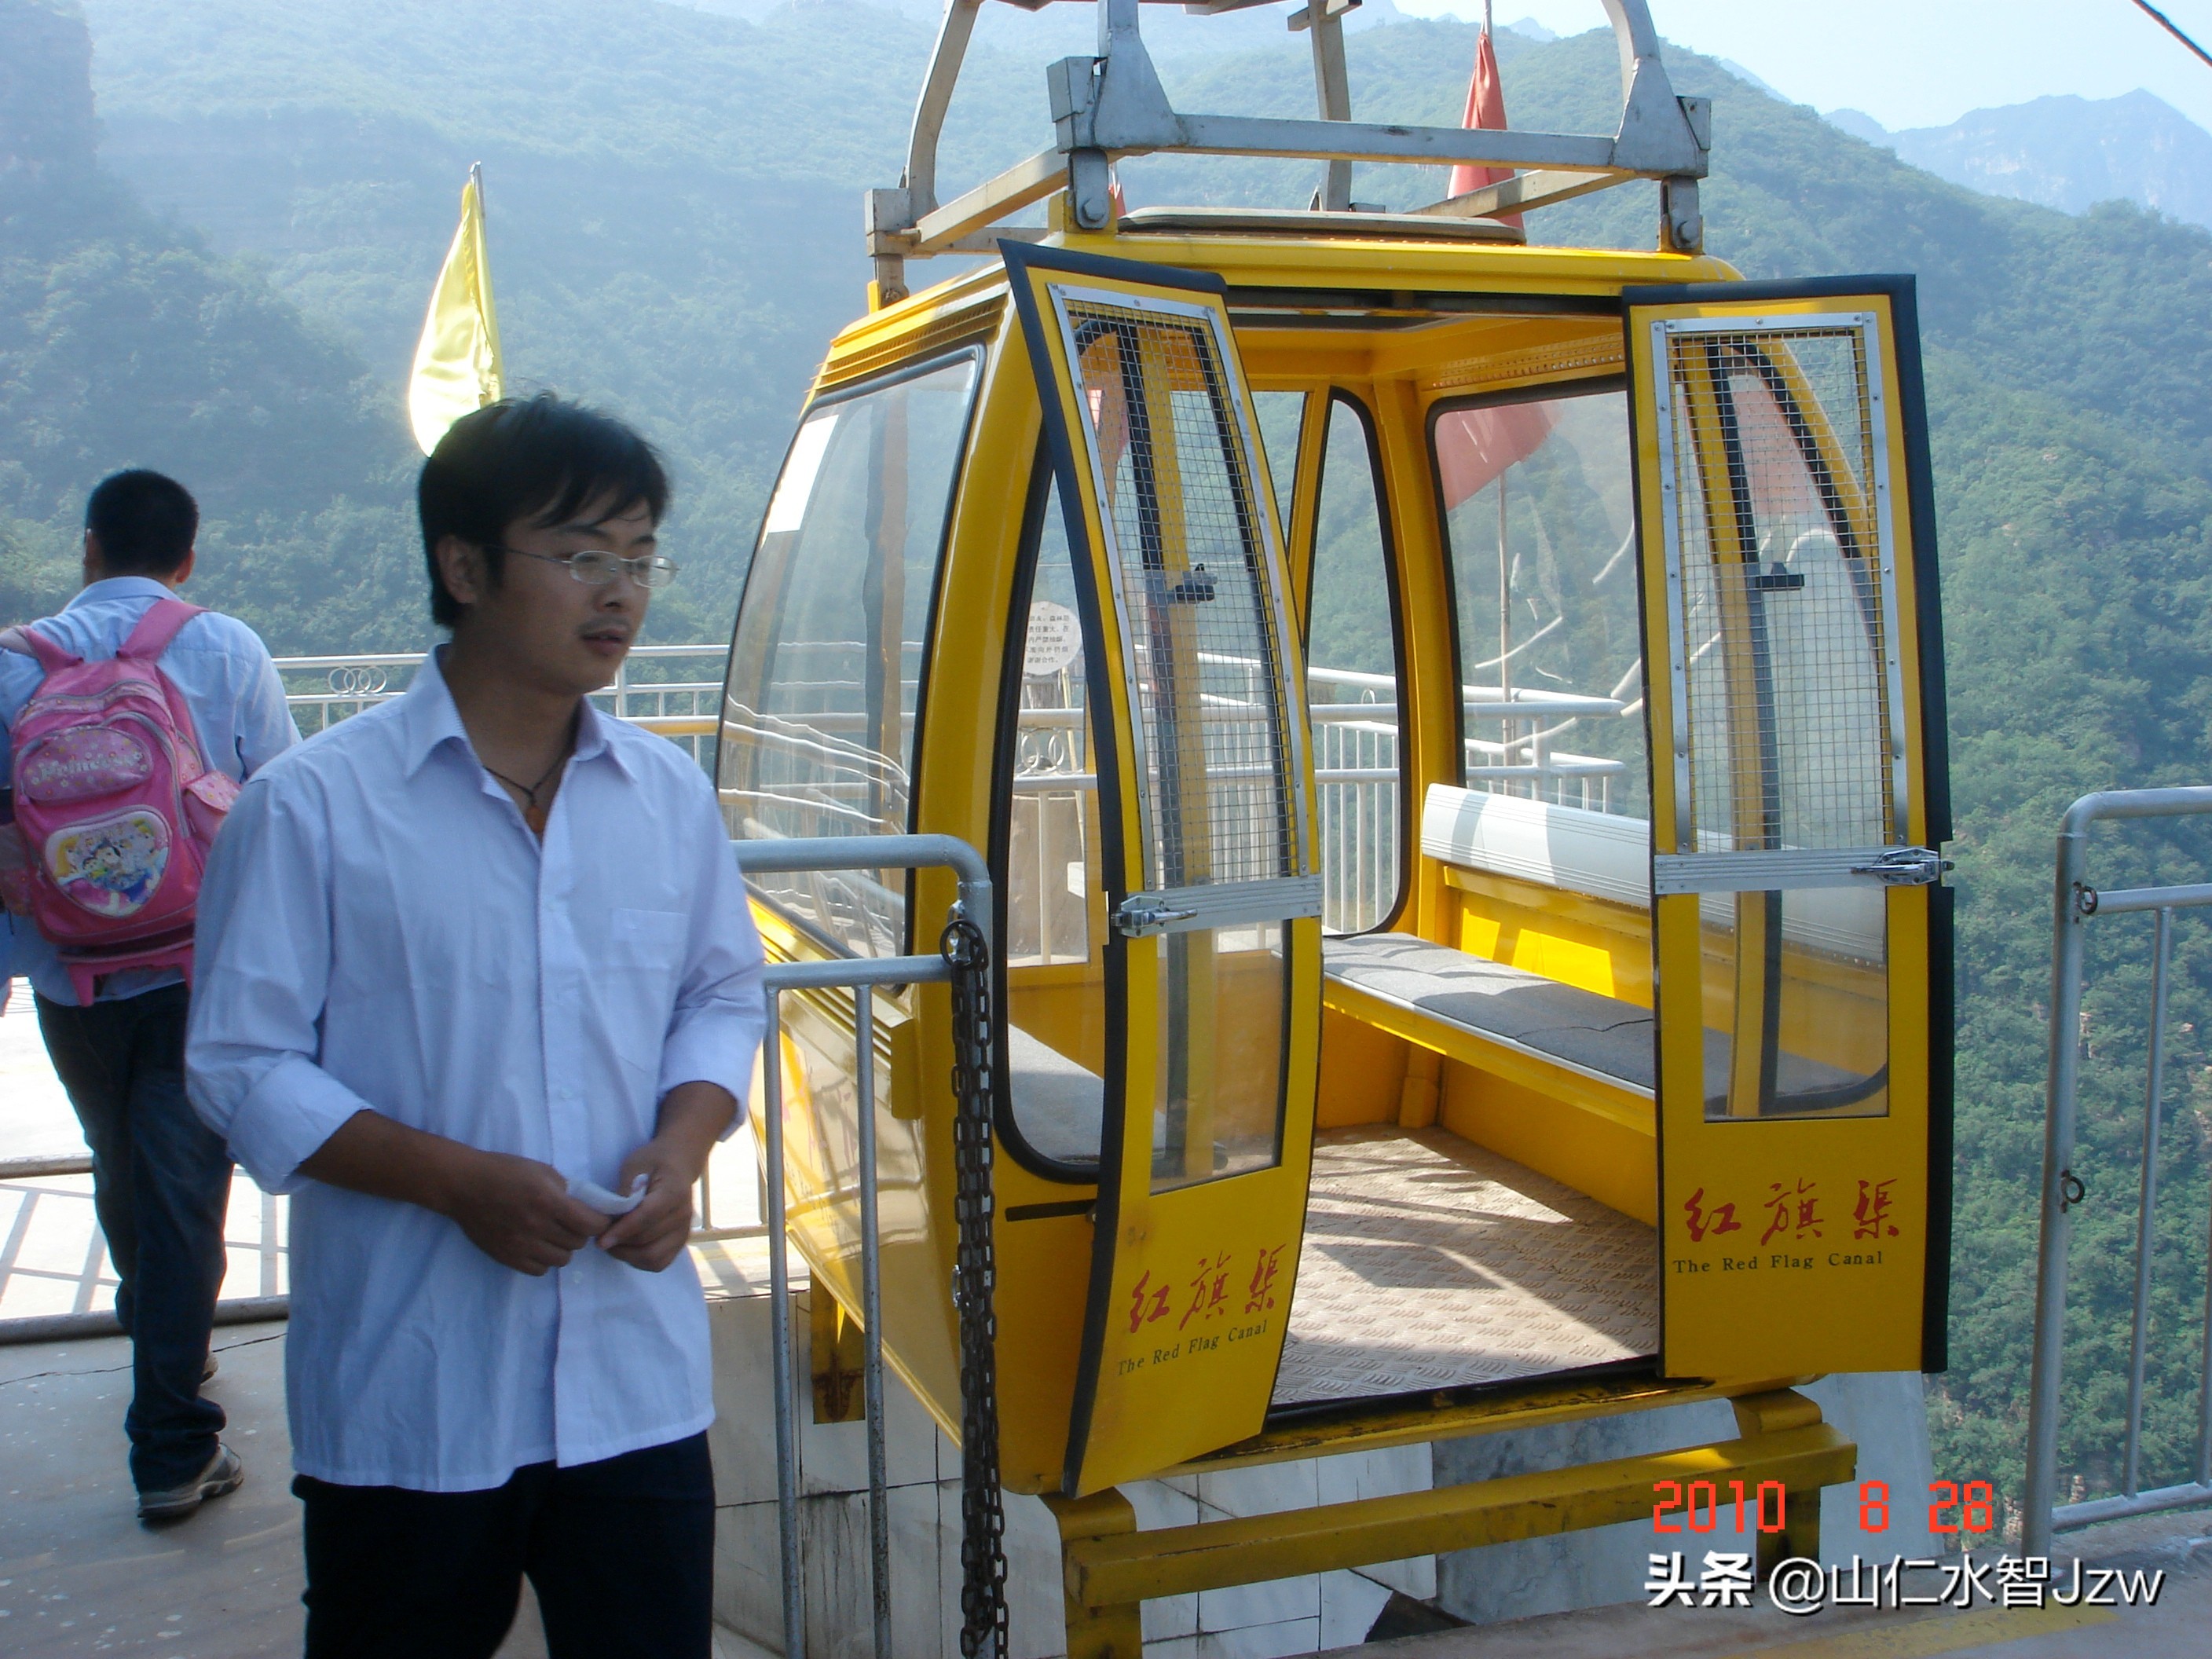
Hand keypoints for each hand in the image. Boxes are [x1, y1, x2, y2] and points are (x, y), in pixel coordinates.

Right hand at [443, 1149, 607, 1275]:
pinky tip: (539, 1246)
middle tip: (572, 1222)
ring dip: (563, 1247)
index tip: (597, 1217)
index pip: (591, 1225)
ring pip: (561, 1260)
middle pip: (577, 1243)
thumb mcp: (541, 1170)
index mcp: (548, 1201)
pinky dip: (544, 1260)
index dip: (600, 1221)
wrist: (463, 1185)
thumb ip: (566, 1190)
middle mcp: (536, 1227)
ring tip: (554, 1235)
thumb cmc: (503, 1171)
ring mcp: (520, 1245)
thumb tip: (584, 1207)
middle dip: (580, 1232)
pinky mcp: (506, 1257)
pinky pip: (539, 1270)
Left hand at [595, 1081, 734, 1271]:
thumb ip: (626, 1187)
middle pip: (648, 1241)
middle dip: (620, 1244)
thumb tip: (615, 1212)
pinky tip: (626, 1249)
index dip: (622, 1231)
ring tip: (611, 1244)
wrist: (678, 1163)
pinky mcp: (681, 1242)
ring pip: (654, 1258)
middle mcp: (684, 1215)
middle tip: (600, 1239)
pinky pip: (659, 1262)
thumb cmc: (654, 1161)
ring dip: (628, 1255)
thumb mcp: (635, 1164)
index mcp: (675, 1192)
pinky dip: (639, 1261)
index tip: (600, 1240)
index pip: (647, 1217)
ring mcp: (685, 1231)